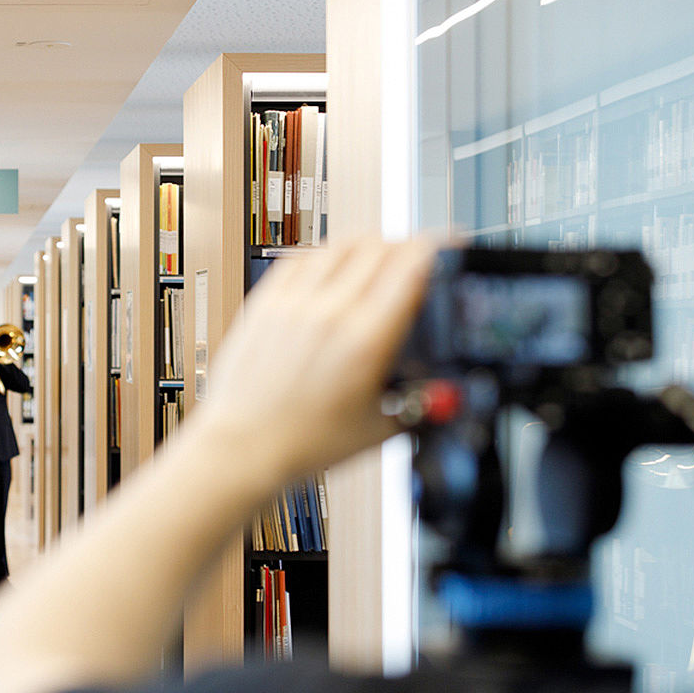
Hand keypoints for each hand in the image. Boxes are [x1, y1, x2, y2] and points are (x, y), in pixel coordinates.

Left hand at [186, 237, 439, 481]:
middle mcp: (329, 314)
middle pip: (381, 247)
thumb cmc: (304, 445)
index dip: (438, 248)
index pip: (411, 268)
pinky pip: (302, 257)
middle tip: (417, 260)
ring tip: (378, 259)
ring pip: (341, 244)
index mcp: (365, 342)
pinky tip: (334, 267)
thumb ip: (420, 403)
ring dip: (369, 245)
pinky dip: (327, 254)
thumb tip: (448, 390)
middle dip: (407, 248)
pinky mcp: (265, 303)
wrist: (243, 448)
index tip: (450, 246)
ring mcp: (294, 304)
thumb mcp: (380, 428)